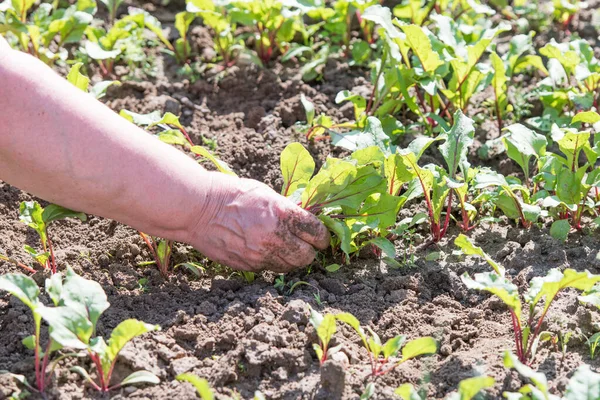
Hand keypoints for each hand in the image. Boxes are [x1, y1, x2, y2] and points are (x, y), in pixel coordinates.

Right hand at [189, 174, 329, 271]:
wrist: (198, 209)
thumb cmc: (231, 194)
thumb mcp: (265, 193)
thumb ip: (286, 209)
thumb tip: (302, 221)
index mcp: (282, 213)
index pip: (316, 232)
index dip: (323, 236)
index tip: (321, 237)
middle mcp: (274, 237)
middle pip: (307, 256)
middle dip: (310, 251)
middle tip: (306, 244)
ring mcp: (260, 254)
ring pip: (289, 266)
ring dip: (292, 259)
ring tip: (285, 247)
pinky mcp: (247, 265)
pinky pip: (270, 268)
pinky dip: (274, 262)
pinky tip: (267, 250)